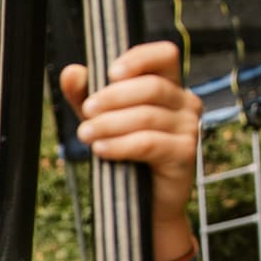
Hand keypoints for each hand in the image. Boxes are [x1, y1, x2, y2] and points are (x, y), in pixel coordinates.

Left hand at [60, 41, 201, 228]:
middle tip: (86, 112)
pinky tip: (100, 149)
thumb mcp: (102, 120)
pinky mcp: (184, 153)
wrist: (143, 206)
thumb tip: (70, 72)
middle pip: (152, 87)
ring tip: (85, 134)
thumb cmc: (125, 155)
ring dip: (110, 124)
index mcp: (169, 86)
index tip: (109, 72)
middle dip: (113, 97)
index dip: (139, 58)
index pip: (165, 55)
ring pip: (147, 116)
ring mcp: (189, 127)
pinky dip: (121, 145)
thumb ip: (86, 96)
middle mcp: (185, 102)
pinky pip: (149, 143)